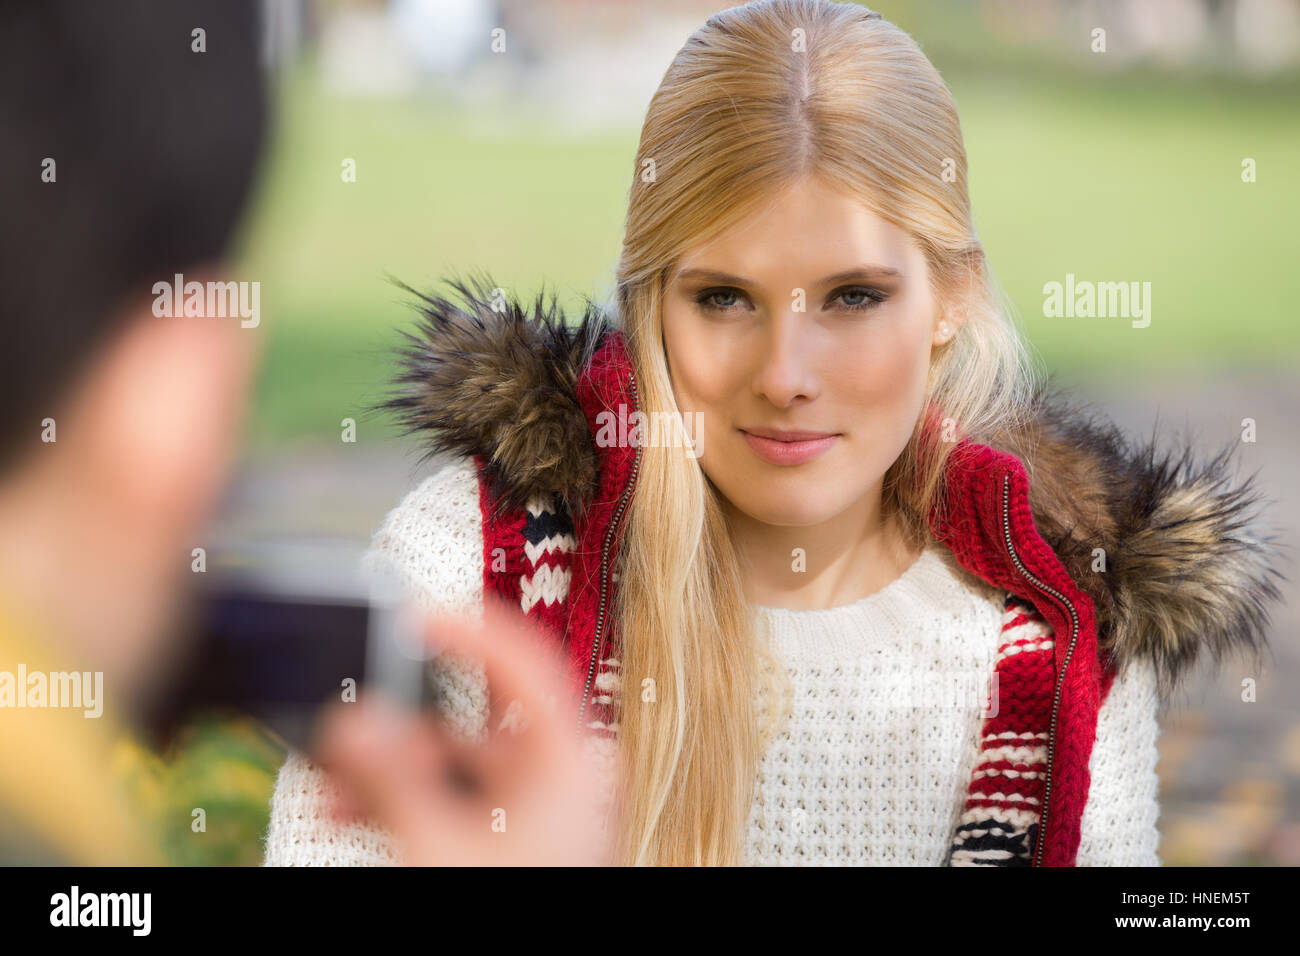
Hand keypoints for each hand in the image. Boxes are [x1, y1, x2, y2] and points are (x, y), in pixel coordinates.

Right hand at [312, 601, 613, 865]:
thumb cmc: (521, 902)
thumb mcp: (442, 847)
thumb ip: (391, 781)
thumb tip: (351, 722)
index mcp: (570, 757)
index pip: (522, 660)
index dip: (467, 630)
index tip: (413, 615)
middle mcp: (563, 773)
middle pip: (475, 717)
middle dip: (402, 720)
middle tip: (351, 709)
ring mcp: (542, 807)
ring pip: (457, 763)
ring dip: (393, 766)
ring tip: (333, 774)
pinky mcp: (519, 837)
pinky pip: (459, 799)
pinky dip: (410, 799)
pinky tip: (352, 804)